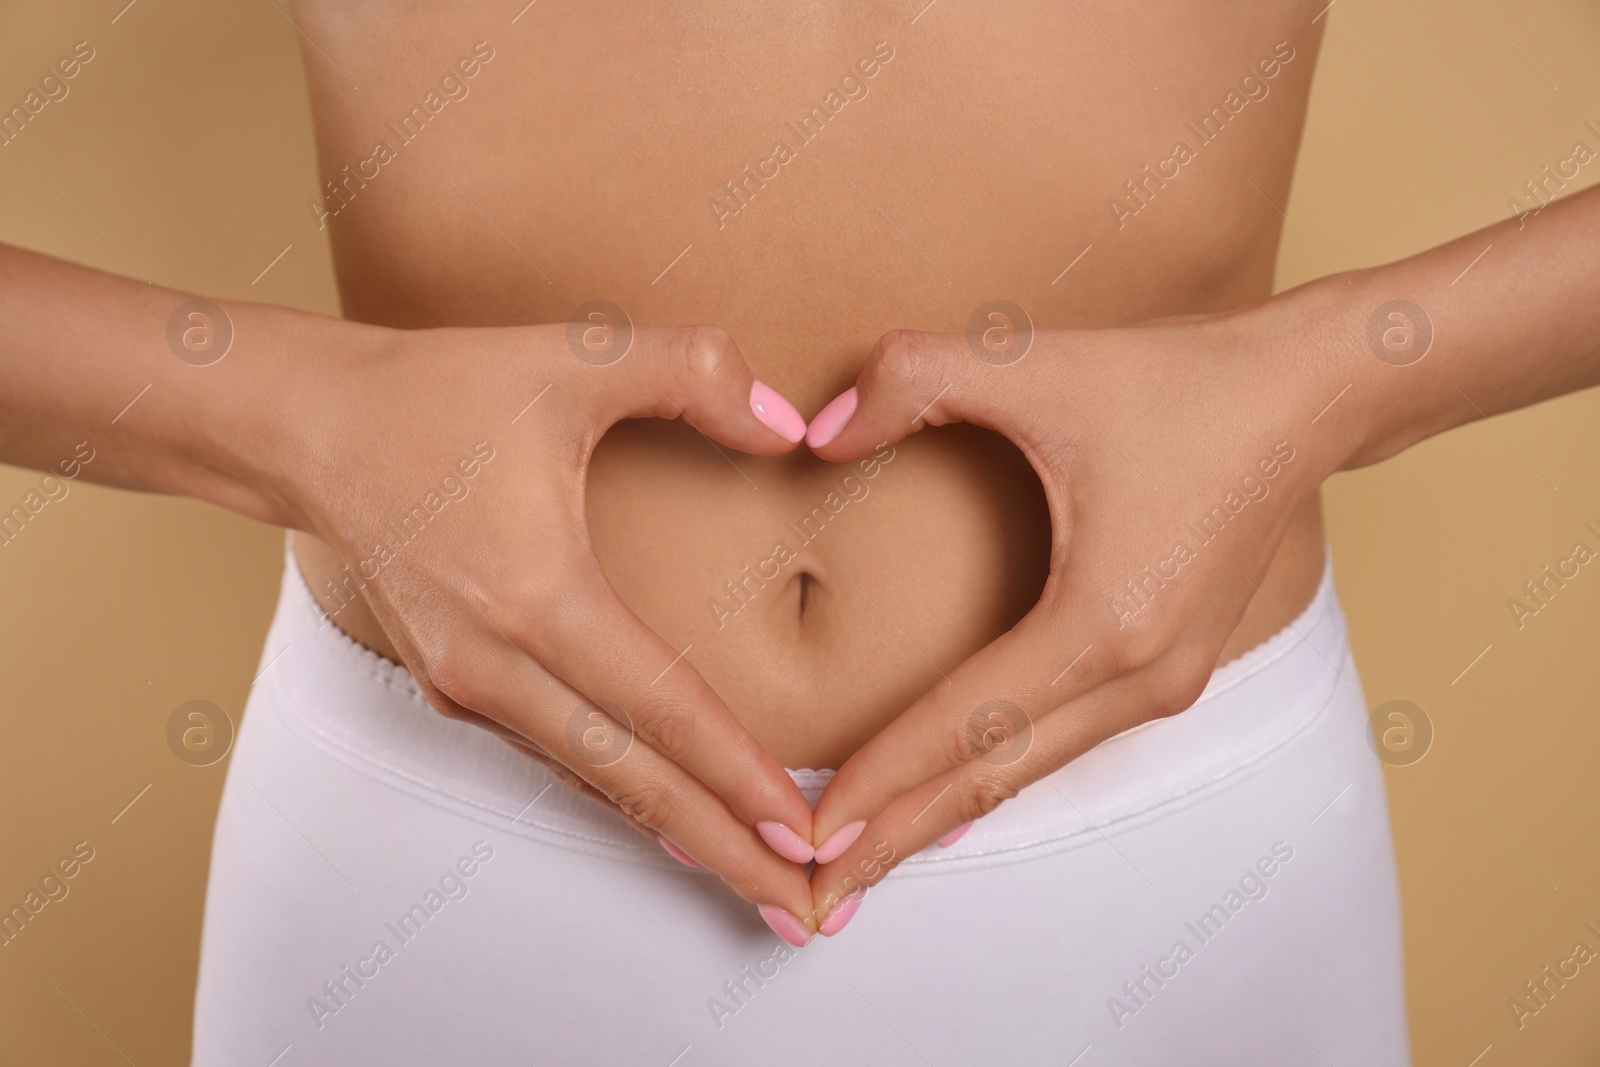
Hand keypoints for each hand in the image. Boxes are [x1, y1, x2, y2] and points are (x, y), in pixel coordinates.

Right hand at [257, 319, 820, 922]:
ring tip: (754, 882)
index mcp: (535, 599)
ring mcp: (469, 687)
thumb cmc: (434, 394)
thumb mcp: (568, 359)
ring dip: (676, 833)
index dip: (739, 776)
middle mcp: (498, 666)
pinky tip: (669, 818)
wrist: (307, 429)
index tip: (804, 833)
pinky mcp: (456, 686)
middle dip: (725, 853)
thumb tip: (790, 424)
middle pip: (634, 782)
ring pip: (594, 782)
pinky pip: (558, 756)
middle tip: (804, 912)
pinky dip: (621, 794)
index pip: (664, 711)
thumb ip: (692, 372)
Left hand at [800, 300, 1349, 930]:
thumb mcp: (1038, 363)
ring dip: (941, 818)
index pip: (962, 724)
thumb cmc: (1183, 382)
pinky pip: (1060, 746)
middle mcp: (1140, 676)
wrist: (1310, 396)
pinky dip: (993, 779)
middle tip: (813, 902)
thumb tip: (816, 434)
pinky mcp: (1169, 672)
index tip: (809, 834)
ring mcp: (1164, 685)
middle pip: (992, 779)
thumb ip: (912, 379)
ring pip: (1027, 772)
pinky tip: (946, 804)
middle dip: (897, 839)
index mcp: (1104, 622)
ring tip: (863, 863)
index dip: (879, 778)